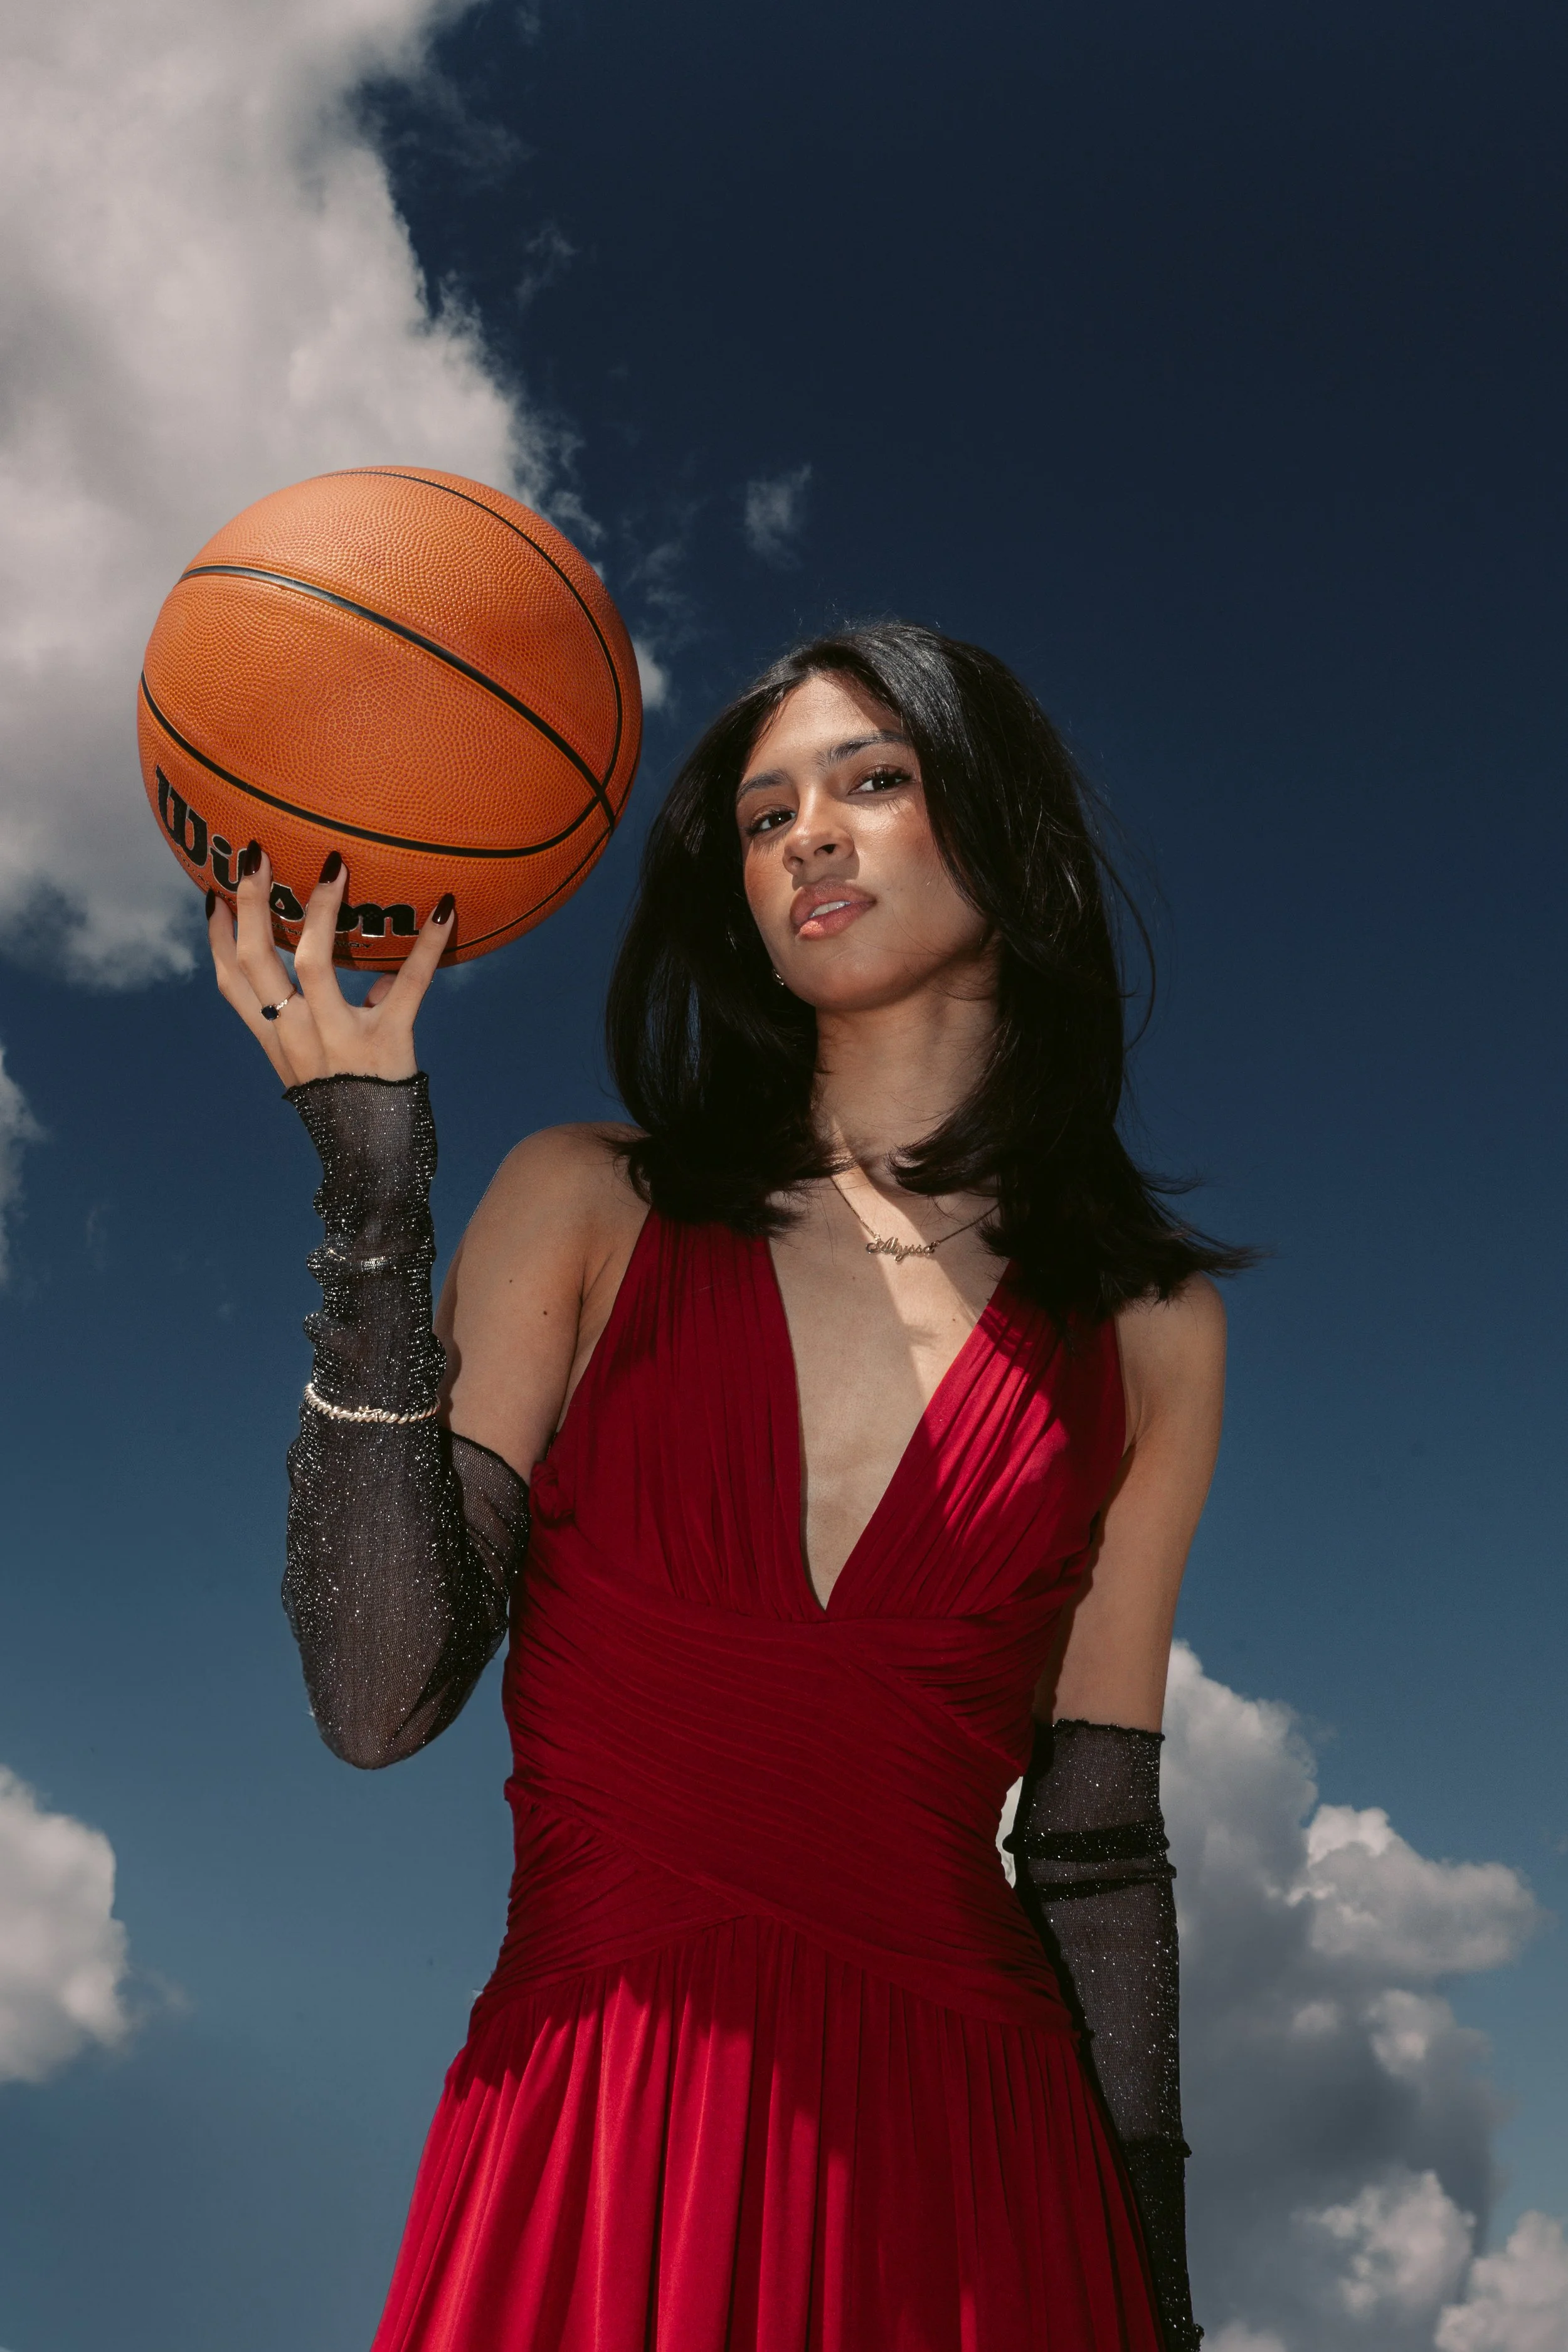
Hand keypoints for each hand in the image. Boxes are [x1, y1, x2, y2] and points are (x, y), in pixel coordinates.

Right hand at [207, 844, 453, 1085]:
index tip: (214, 895)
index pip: (232, 984)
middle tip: (256, 856)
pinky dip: (428, 945)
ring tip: (333, 866)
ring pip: (311, 965)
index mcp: (276, 1041)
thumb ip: (330, 1023)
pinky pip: (408, 985)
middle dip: (254, 906)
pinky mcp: (389, 1043)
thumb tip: (369, 978)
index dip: (218, 939)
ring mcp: (339, 1040)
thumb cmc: (350, 1108)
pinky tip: (446, 908)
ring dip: (319, 910)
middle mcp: (297, 1038)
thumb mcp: (318, 1071)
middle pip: (257, 962)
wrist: (375, 1163)